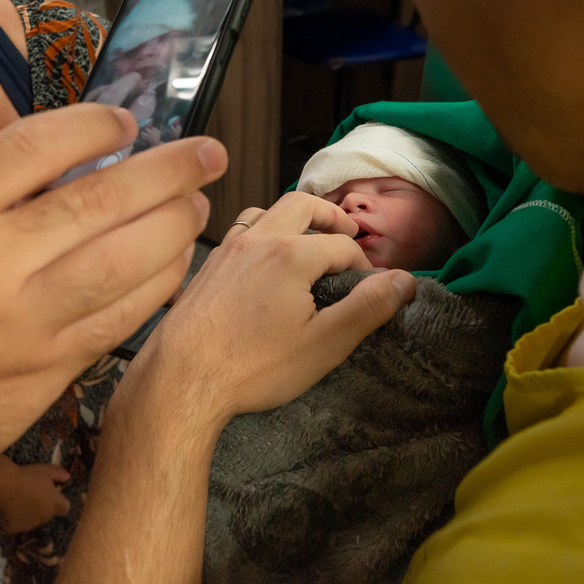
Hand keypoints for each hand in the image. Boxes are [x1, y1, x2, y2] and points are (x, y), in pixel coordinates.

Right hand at [0, 104, 226, 519]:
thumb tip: (48, 158)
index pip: (31, 148)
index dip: (90, 127)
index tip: (123, 121)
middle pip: (95, 201)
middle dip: (165, 171)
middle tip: (205, 153)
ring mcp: (18, 326)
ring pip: (121, 262)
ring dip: (173, 227)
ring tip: (199, 202)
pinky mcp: (42, 374)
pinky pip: (117, 321)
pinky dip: (156, 287)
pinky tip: (174, 263)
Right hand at [0, 460, 72, 533]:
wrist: (4, 485)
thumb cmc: (27, 476)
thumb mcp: (46, 470)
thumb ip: (59, 474)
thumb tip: (68, 477)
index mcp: (55, 504)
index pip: (65, 507)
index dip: (59, 501)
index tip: (51, 493)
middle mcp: (45, 517)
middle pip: (48, 514)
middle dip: (43, 506)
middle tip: (31, 494)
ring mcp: (29, 525)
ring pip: (32, 520)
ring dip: (29, 513)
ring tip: (18, 499)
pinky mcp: (15, 528)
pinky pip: (17, 524)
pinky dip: (15, 518)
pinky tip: (8, 507)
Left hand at [125, 192, 416, 428]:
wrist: (180, 378)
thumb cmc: (253, 366)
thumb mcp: (324, 343)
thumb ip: (367, 308)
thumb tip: (403, 281)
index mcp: (291, 253)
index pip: (343, 246)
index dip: (365, 266)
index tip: (372, 288)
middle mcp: (257, 239)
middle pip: (302, 204)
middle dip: (330, 216)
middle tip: (348, 231)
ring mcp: (226, 249)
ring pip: (264, 212)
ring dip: (291, 217)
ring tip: (306, 238)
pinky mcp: (205, 267)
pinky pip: (237, 232)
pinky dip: (259, 232)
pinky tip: (260, 260)